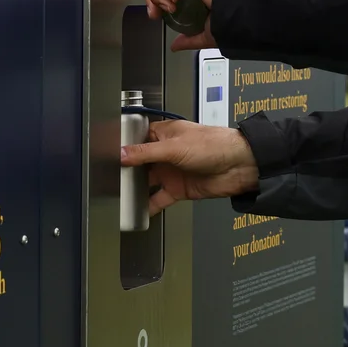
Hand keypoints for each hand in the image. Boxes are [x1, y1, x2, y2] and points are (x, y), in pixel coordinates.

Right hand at [120, 119, 257, 215]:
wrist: (239, 166)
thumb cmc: (214, 145)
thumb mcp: (175, 147)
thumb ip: (146, 153)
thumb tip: (122, 154)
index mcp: (164, 134)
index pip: (137, 139)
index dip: (124, 147)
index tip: (108, 155)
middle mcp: (166, 153)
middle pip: (140, 163)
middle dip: (127, 171)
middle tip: (110, 179)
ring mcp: (172, 171)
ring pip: (147, 182)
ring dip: (136, 189)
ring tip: (120, 196)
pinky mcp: (179, 189)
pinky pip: (159, 199)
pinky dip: (150, 206)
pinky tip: (139, 212)